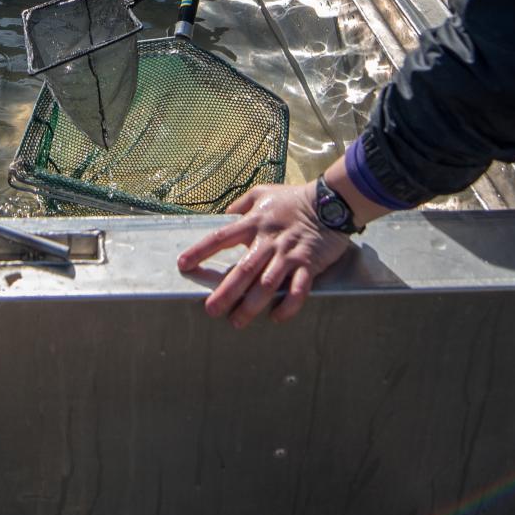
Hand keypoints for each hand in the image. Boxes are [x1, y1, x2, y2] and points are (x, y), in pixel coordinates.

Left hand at [177, 182, 352, 325]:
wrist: (330, 202)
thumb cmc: (293, 198)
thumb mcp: (261, 193)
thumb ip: (241, 204)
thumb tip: (224, 214)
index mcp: (254, 223)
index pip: (221, 237)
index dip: (200, 251)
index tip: (183, 264)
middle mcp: (269, 241)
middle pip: (243, 270)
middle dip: (226, 292)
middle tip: (211, 310)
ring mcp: (289, 254)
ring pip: (267, 284)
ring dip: (252, 305)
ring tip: (237, 321)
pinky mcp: (309, 265)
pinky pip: (298, 290)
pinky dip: (288, 306)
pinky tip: (276, 317)